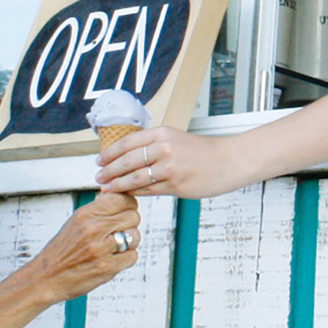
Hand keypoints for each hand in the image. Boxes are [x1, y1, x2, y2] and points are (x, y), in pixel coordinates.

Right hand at [22, 193, 141, 302]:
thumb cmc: (61, 251)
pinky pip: (132, 256)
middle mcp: (93, 229)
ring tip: (114, 246)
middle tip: (118, 230)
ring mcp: (101, 249)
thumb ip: (98, 210)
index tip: (125, 210)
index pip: (122, 199)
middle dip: (129, 223)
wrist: (46, 277)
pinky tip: (112, 258)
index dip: (128, 204)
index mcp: (85, 215)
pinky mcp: (107, 267)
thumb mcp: (75, 222)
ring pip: (135, 236)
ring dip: (129, 242)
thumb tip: (120, 198)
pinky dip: (125, 258)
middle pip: (133, 216)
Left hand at [97, 126, 250, 200]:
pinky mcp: (175, 185)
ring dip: (117, 185)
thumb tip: (126, 157)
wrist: (229, 161)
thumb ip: (153, 146)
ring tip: (106, 188)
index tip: (99, 160)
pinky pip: (148, 191)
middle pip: (126, 161)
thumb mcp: (176, 139)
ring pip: (134, 178)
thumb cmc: (203, 152)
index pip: (127, 142)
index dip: (109, 153)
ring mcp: (169, 168)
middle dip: (108, 171)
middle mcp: (164, 148)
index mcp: (162, 133)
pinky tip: (126, 194)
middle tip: (98, 177)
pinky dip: (134, 193)